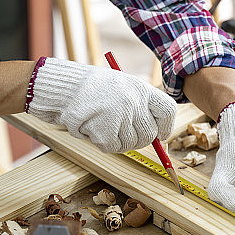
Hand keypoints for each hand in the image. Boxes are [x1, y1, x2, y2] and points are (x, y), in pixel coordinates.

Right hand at [27, 57, 175, 152]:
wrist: (66, 88)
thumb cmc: (95, 89)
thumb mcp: (124, 87)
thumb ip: (140, 105)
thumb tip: (157, 134)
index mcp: (141, 88)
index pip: (168, 110)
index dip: (166, 126)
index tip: (161, 134)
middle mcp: (134, 102)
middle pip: (150, 134)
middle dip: (139, 139)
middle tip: (124, 133)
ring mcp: (121, 117)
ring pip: (131, 144)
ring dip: (119, 141)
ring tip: (105, 125)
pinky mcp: (105, 132)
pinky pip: (113, 148)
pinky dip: (104, 143)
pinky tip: (95, 129)